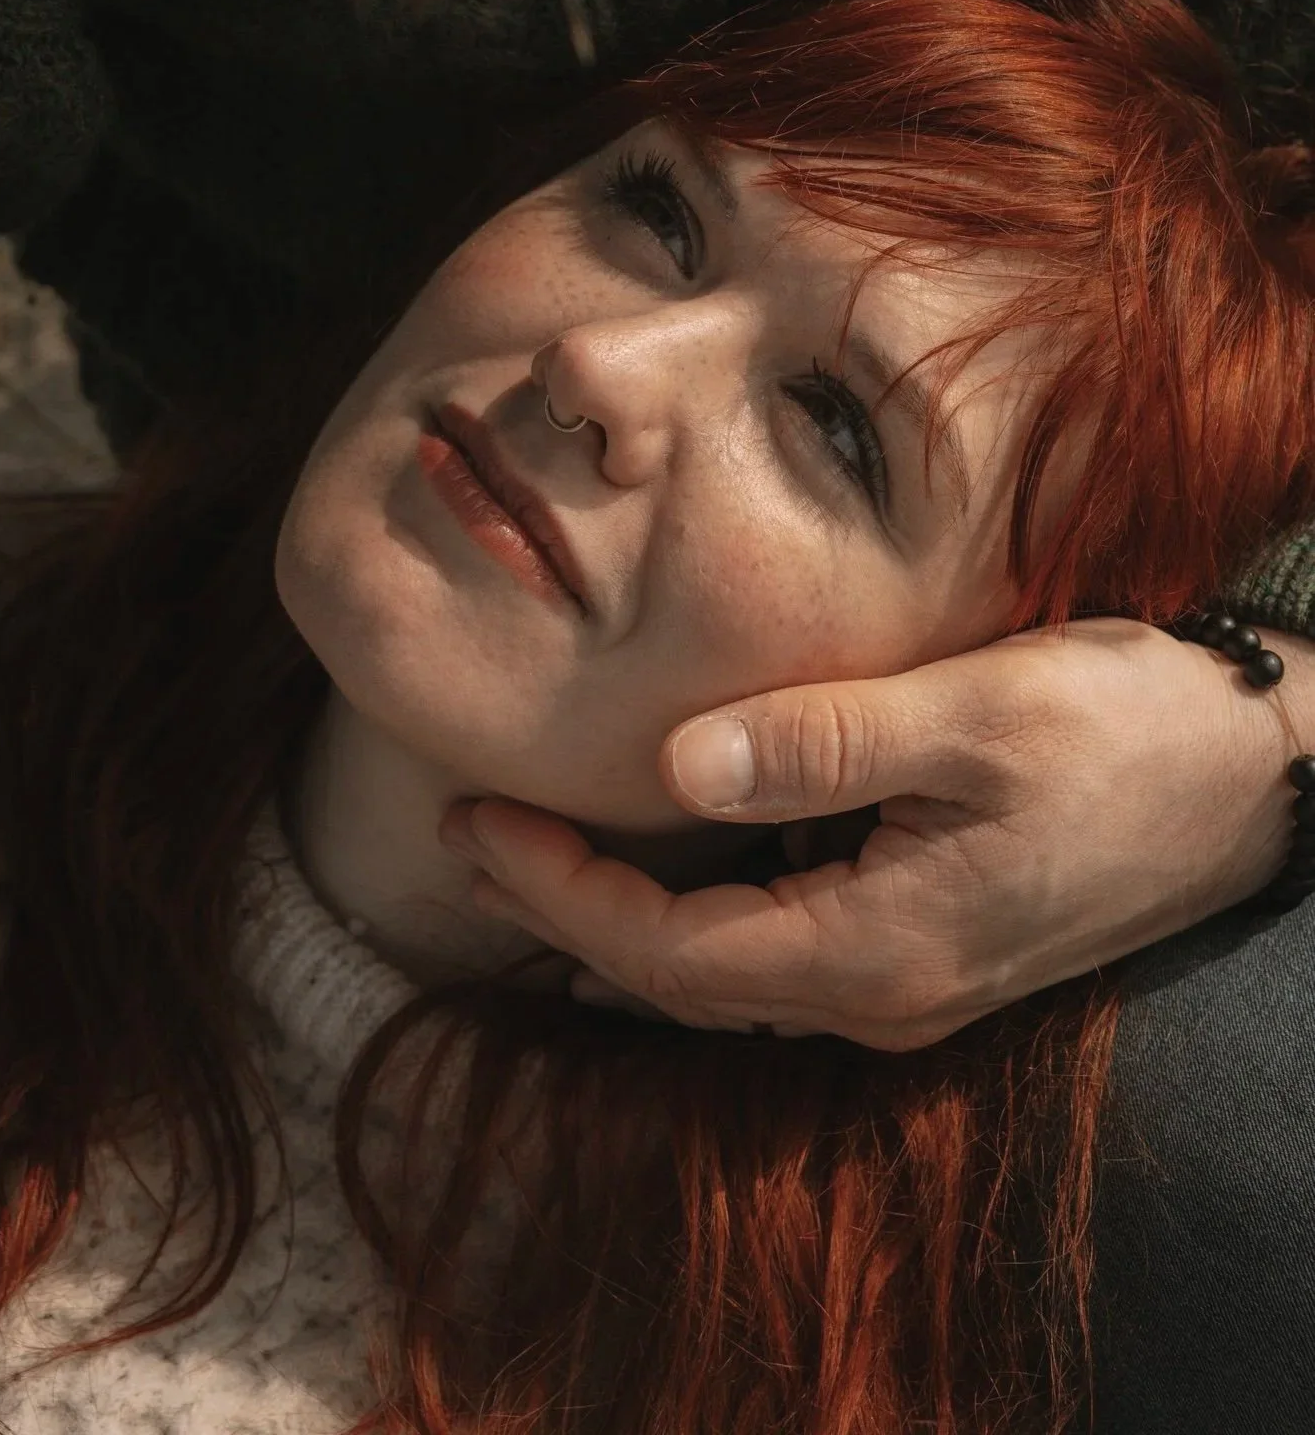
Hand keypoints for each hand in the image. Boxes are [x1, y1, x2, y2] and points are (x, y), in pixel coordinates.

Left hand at [439, 620, 1312, 1049]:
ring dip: (619, 915)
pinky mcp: (926, 938)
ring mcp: (907, 976)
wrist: (1257, 775)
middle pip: (679, 978)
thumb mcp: (976, 715)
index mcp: (878, 950)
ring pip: (722, 968)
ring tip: (531, 842)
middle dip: (565, 910)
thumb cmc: (1130, 732)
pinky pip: (773, 945)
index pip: (666, 953)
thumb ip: (821, 742)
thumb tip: (674, 762)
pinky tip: (662, 847)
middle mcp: (880, 990)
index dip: (557, 892)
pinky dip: (693, 905)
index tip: (474, 819)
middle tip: (470, 830)